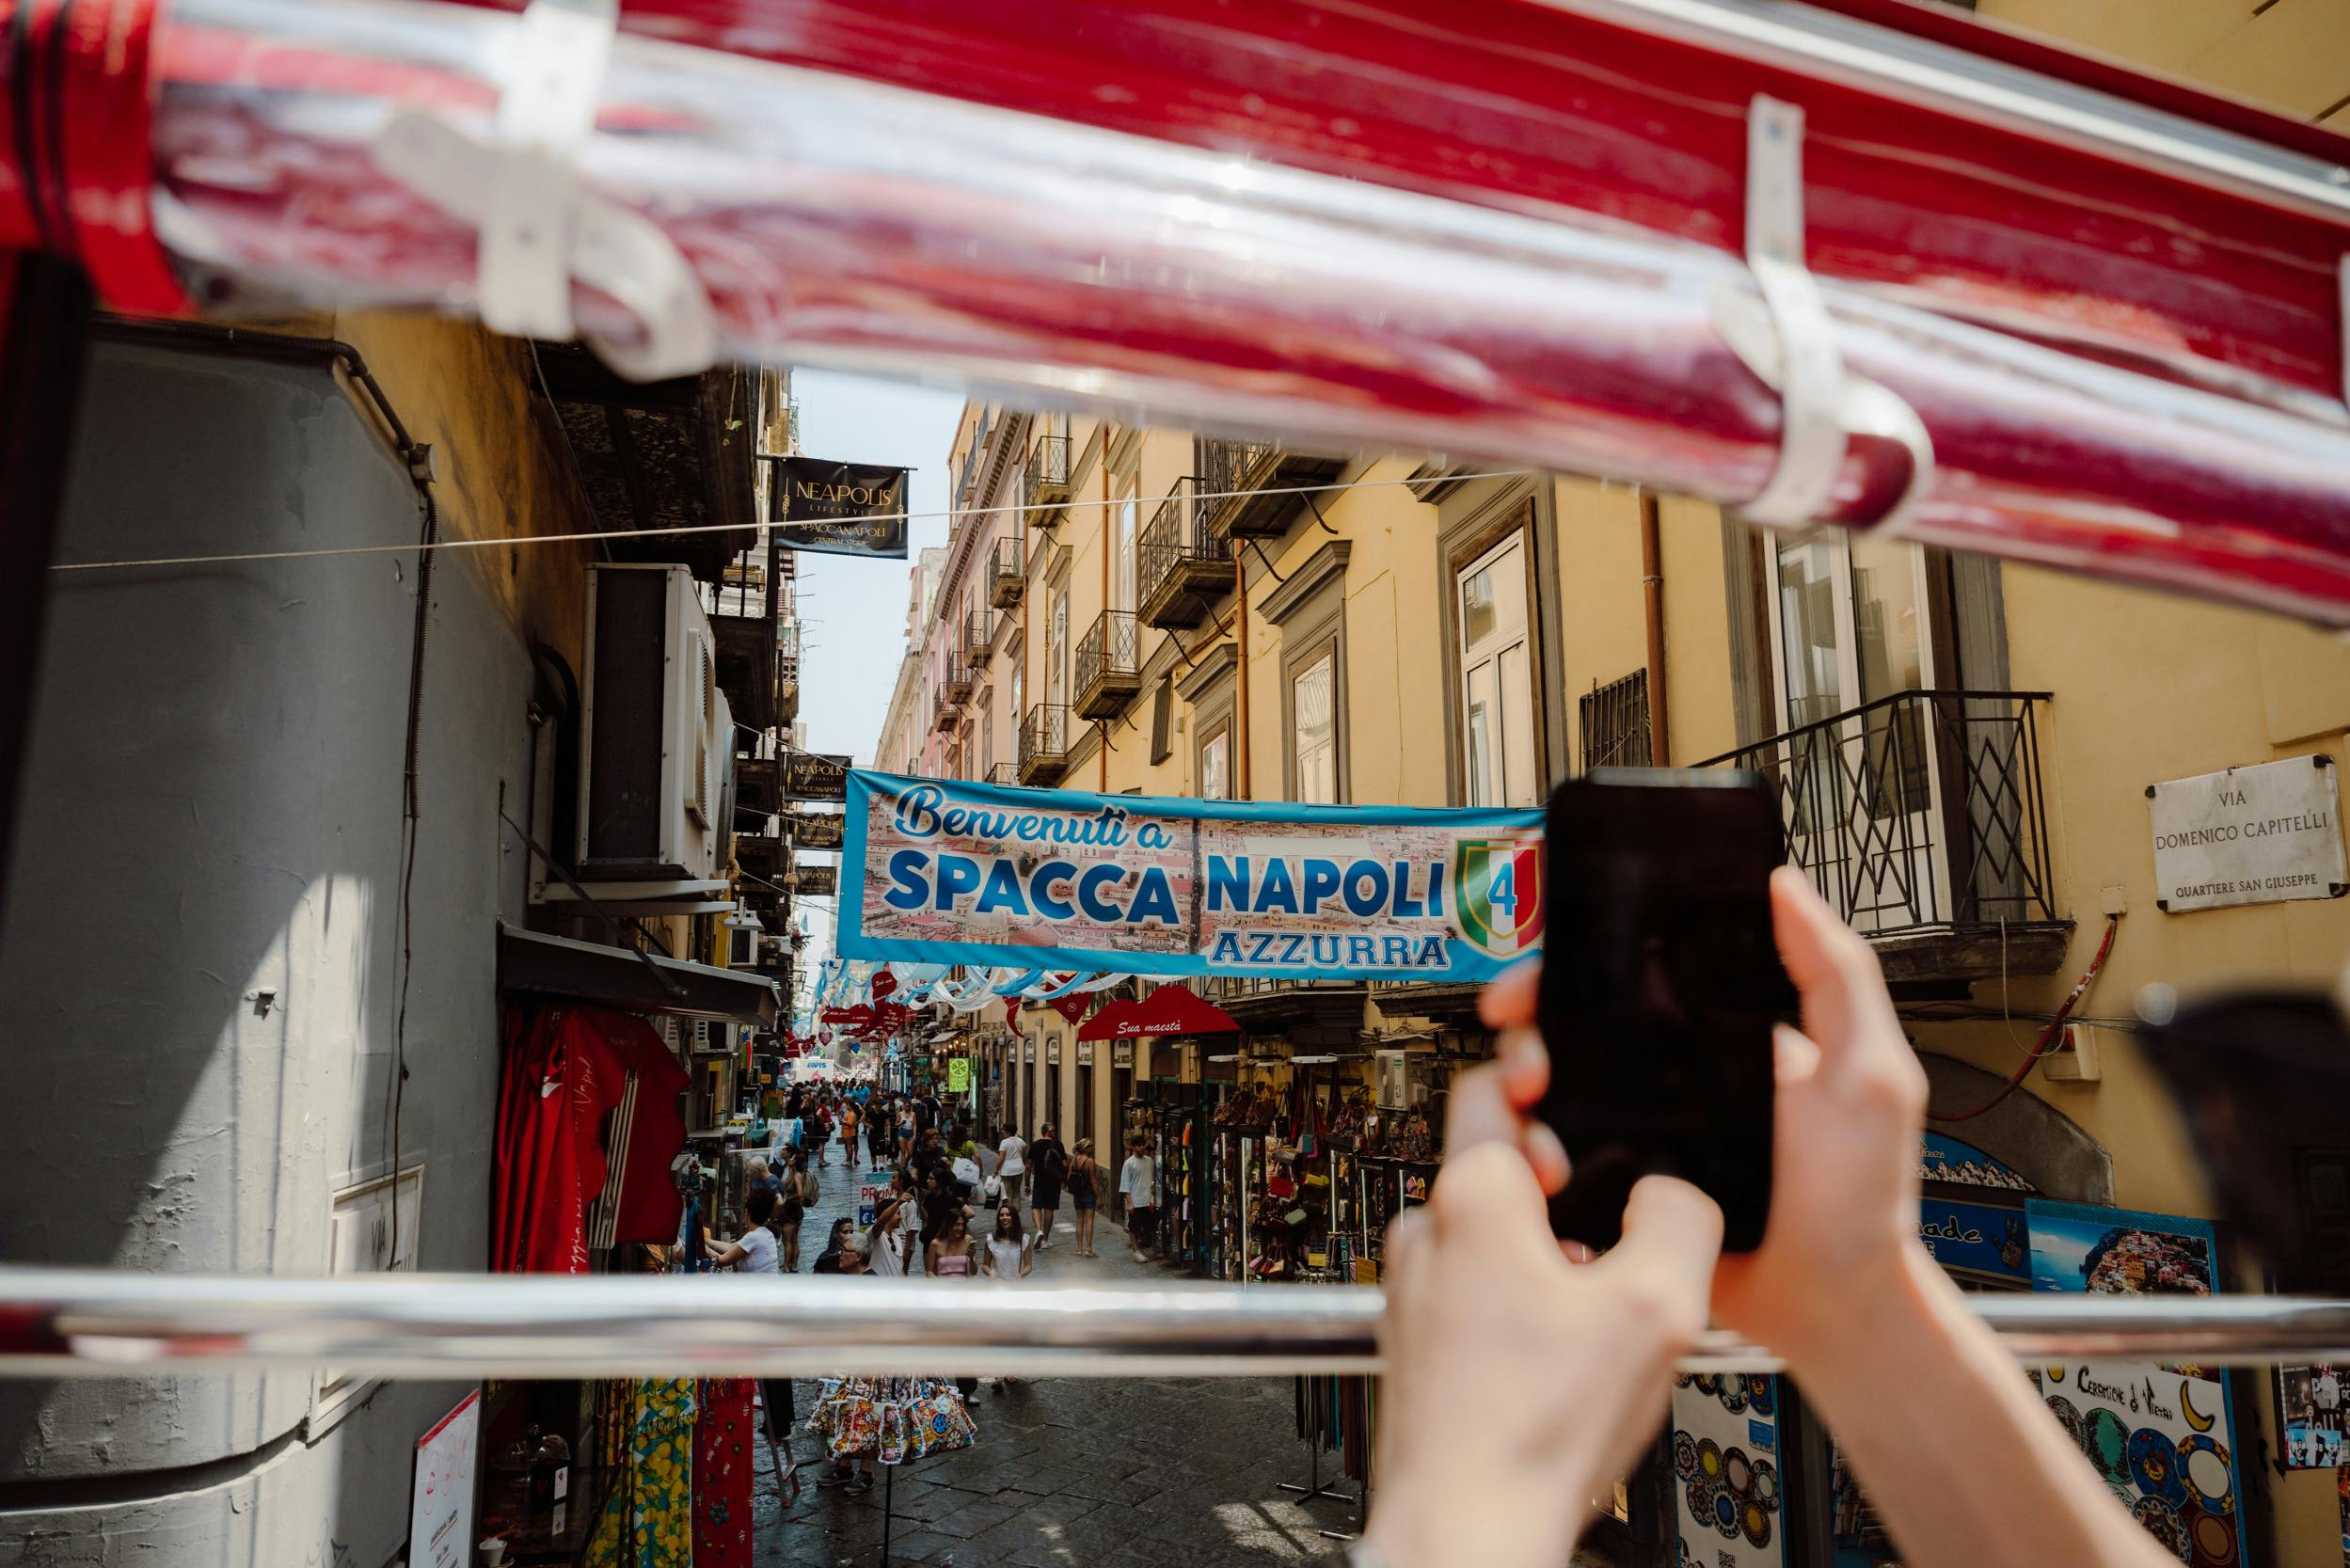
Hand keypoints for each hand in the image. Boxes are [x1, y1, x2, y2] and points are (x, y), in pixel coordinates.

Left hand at [1365, 1068, 1719, 1567]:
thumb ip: (1678, 1214)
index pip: (1492, 1083)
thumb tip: (1670, 1192)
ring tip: (1589, 1312)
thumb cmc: (1532, 1430)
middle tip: (1608, 1238)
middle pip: (1501, 1165)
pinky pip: (1475, 1293)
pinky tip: (1559, 1358)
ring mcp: (1412, 1289)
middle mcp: (1425, 1232)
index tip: (1581, 1113)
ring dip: (1544, 1255)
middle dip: (1563, 1190)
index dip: (1548, 1085)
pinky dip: (1518, 1306)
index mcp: (1470, 1196)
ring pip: (1491, 1235)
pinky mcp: (1416, 1341)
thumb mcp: (1657, 1304)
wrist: (1467, 1528)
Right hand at [1475, 866, 1928, 1364]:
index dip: (1581, 961)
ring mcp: (1639, 1139)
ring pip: (1550, 1092)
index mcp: (1719, 1040)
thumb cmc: (1862, 1199)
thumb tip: (1786, 886)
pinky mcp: (1619, 1195)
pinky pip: (1556, 1160)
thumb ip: (1836, 976)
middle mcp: (1669, 1083)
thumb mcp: (1869, 1072)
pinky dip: (1530, 1148)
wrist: (1832, 1307)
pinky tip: (1533, 1152)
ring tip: (1528, 1099)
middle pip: (1571, 1028)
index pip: (1636, 979)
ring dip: (1520, 1084)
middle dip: (1530, 1021)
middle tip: (1521, 1037)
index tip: (1544, 962)